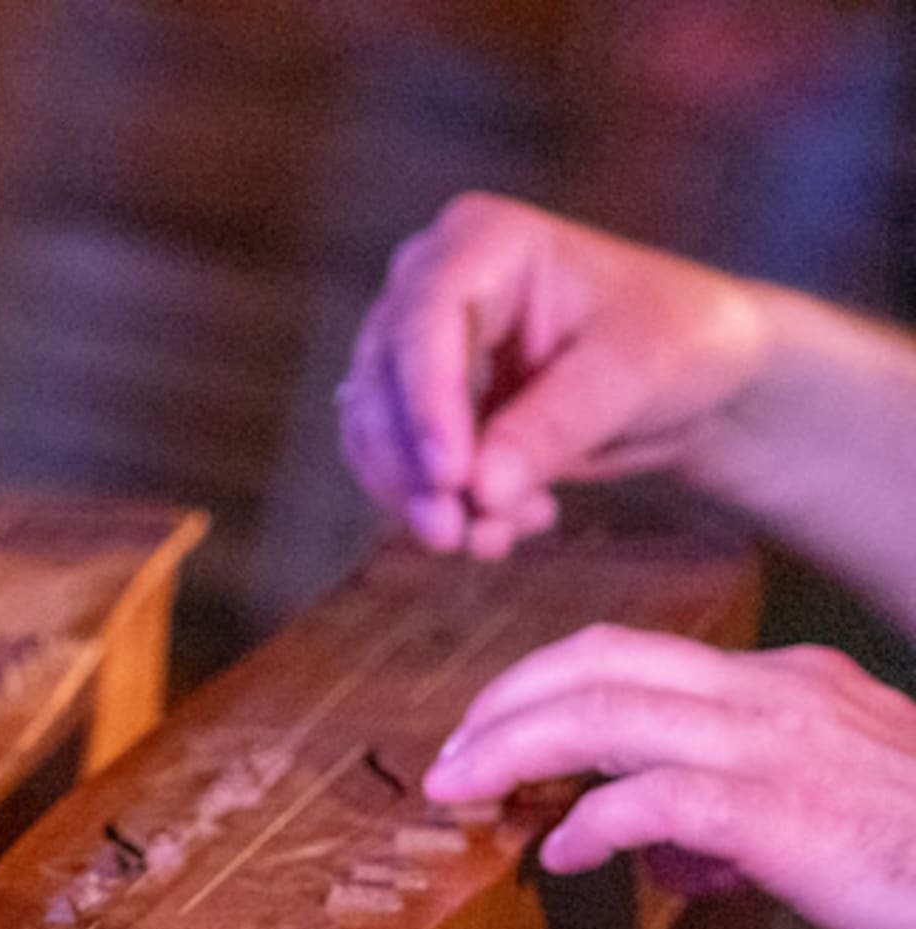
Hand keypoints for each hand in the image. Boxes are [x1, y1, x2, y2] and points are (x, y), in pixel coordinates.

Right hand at [340, 194, 770, 557]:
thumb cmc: (683, 339)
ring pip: (376, 433)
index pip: (425, 320)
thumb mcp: (634, 372)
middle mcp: (433, 285)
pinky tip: (502, 528)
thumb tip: (478, 491)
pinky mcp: (425, 407)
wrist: (702, 373)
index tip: (451, 479)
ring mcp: (422, 348)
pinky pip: (397, 465)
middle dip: (413, 468)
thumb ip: (555, 427)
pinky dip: (438, 507)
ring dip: (422, 498)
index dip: (427, 402)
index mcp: (486, 242)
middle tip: (455, 534)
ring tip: (497, 536)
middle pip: (383, 381)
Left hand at [424, 624, 915, 928]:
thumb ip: (736, 815)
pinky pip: (651, 798)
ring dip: (514, 749)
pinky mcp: (782, 811)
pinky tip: (562, 857)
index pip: (636, 656)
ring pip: (604, 714)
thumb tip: (649, 852)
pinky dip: (589, 823)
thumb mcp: (826, 812)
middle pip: (600, 665)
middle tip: (448, 760)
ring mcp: (779, 746)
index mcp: (789, 684)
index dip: (544, 687)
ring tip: (461, 790)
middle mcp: (777, 695)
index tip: (488, 733)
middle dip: (505, 705)